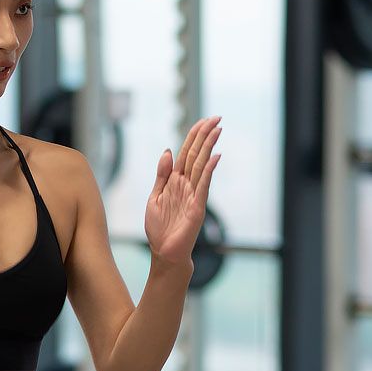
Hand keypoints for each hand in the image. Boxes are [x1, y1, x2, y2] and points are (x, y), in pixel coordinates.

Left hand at [145, 115, 221, 265]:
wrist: (164, 253)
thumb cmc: (159, 228)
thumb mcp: (155, 197)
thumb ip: (162, 175)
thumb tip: (168, 151)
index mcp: (174, 181)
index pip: (185, 153)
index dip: (193, 136)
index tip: (203, 121)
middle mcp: (186, 185)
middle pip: (196, 155)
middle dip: (204, 135)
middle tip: (216, 117)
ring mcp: (193, 195)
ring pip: (201, 165)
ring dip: (209, 147)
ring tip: (217, 129)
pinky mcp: (197, 207)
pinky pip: (203, 185)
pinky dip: (208, 170)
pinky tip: (214, 157)